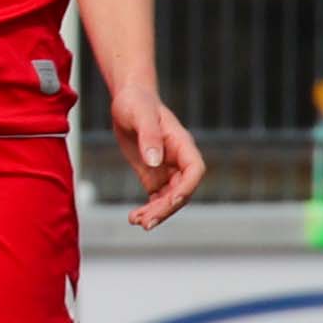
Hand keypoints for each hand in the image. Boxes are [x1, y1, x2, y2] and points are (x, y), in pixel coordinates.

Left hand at [107, 80, 207, 228]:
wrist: (128, 100)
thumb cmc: (137, 103)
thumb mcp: (140, 115)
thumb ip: (149, 137)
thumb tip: (155, 161)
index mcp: (182, 145)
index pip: (195, 171)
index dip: (187, 189)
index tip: (171, 202)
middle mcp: (178, 160)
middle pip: (181, 191)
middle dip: (166, 209)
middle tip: (146, 222)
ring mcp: (167, 169)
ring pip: (168, 198)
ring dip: (156, 213)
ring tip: (136, 221)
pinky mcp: (153, 175)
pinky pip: (156, 197)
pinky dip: (148, 209)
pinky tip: (134, 217)